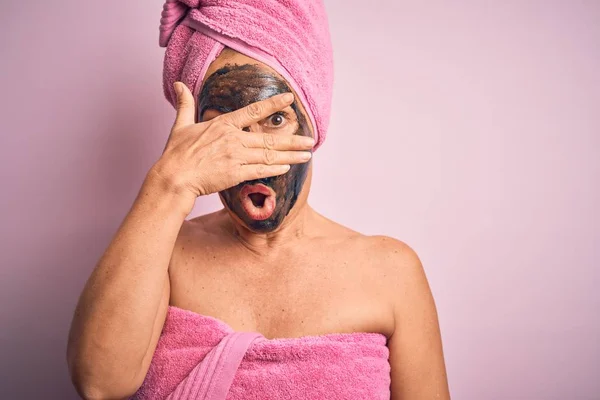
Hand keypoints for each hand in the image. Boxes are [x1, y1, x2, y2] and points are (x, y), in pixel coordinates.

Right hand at [148, 81, 313, 204]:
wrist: (174, 178)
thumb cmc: (176, 154)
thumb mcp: (180, 126)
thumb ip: (185, 104)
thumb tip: (179, 85)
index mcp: (223, 125)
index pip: (253, 111)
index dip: (273, 103)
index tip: (289, 98)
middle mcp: (233, 139)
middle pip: (269, 138)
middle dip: (293, 140)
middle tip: (311, 140)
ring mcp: (236, 157)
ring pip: (269, 155)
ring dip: (290, 155)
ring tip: (306, 155)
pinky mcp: (235, 174)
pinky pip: (260, 170)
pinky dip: (275, 168)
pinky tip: (287, 167)